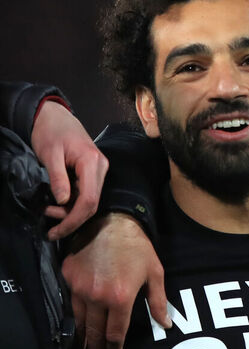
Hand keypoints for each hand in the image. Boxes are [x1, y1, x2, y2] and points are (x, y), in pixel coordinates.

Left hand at [30, 100, 108, 239]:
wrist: (54, 116)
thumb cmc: (51, 131)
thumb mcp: (50, 154)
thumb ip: (58, 178)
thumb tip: (63, 202)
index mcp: (92, 163)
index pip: (89, 199)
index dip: (74, 219)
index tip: (56, 231)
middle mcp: (101, 168)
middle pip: (92, 203)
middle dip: (71, 219)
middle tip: (50, 228)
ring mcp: (98, 170)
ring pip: (89, 201)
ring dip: (69, 212)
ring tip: (47, 210)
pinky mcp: (92, 173)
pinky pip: (85, 194)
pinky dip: (71, 203)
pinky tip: (57, 203)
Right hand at [61, 213, 169, 348]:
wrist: (111, 221)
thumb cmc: (138, 248)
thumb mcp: (155, 273)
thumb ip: (158, 302)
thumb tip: (166, 324)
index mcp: (120, 297)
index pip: (114, 332)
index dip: (114, 348)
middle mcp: (97, 296)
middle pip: (93, 332)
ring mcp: (79, 287)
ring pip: (78, 320)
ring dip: (81, 337)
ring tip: (84, 348)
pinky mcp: (67, 277)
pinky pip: (69, 302)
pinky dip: (73, 316)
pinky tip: (76, 323)